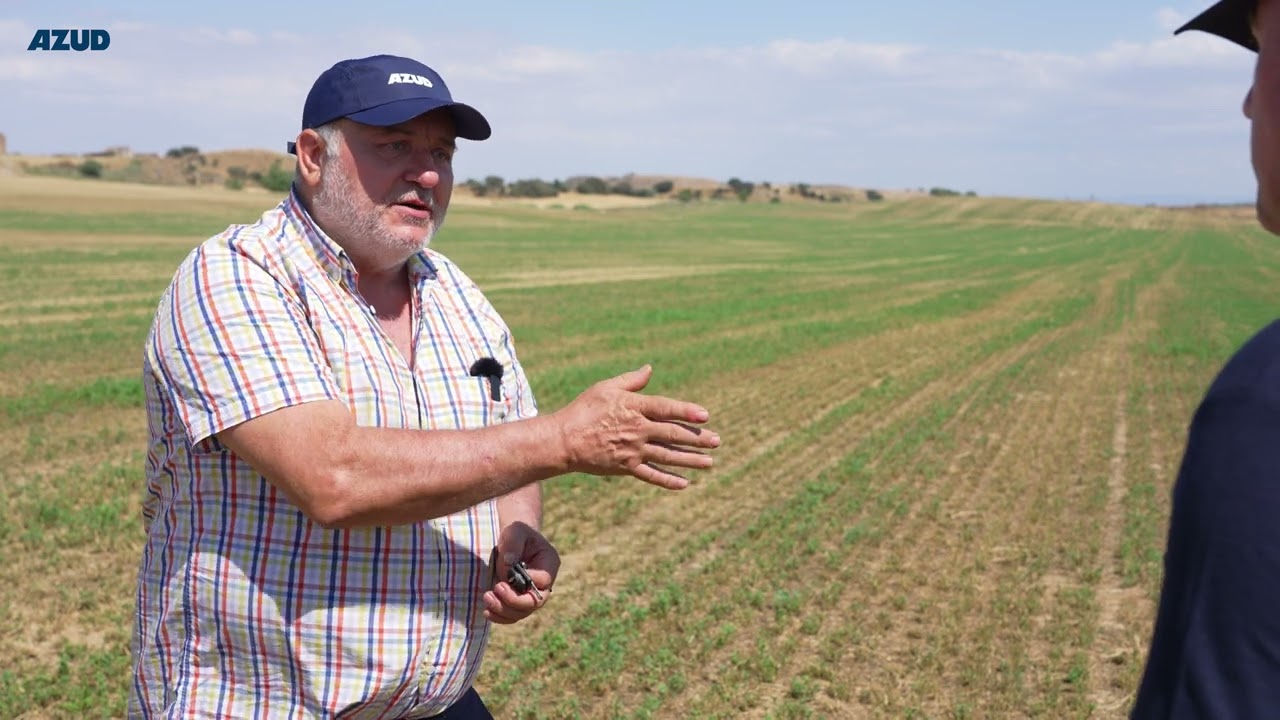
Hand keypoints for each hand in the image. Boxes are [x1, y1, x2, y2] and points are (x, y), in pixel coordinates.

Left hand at [483, 521, 559, 623]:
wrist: (512, 541)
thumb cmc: (517, 533)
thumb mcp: (515, 530)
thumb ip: (513, 543)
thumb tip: (509, 563)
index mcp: (549, 563)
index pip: (544, 580)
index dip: (528, 582)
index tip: (507, 575)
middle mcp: (544, 583)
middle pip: (535, 602)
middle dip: (514, 600)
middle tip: (496, 588)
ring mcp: (532, 594)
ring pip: (523, 612)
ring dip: (504, 610)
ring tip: (487, 598)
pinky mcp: (519, 601)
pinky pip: (513, 616)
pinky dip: (500, 617)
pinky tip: (487, 611)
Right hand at [552, 364, 720, 489]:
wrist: (564, 440)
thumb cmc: (584, 409)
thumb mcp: (606, 388)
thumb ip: (631, 381)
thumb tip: (650, 369)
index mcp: (633, 408)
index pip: (666, 409)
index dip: (686, 412)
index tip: (704, 416)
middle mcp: (637, 430)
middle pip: (673, 434)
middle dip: (697, 439)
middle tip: (716, 441)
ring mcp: (633, 450)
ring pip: (667, 456)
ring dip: (690, 460)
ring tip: (709, 462)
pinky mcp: (626, 467)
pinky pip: (651, 475)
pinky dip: (668, 480)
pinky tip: (685, 483)